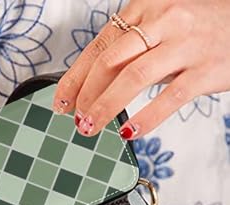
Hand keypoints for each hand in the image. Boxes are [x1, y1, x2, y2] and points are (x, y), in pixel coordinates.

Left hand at [53, 0, 229, 138]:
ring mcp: (185, 44)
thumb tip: (90, 88)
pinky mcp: (206, 69)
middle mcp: (163, 21)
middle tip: (76, 119)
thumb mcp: (157, 30)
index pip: (98, 47)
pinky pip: (170, 98)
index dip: (74, 79)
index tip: (60, 103)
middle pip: (110, 61)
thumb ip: (128, 52)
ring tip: (91, 127)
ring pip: (134, 77)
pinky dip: (146, 118)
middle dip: (86, 95)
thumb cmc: (196, 31)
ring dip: (106, 107)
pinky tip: (129, 131)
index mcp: (144, 9)